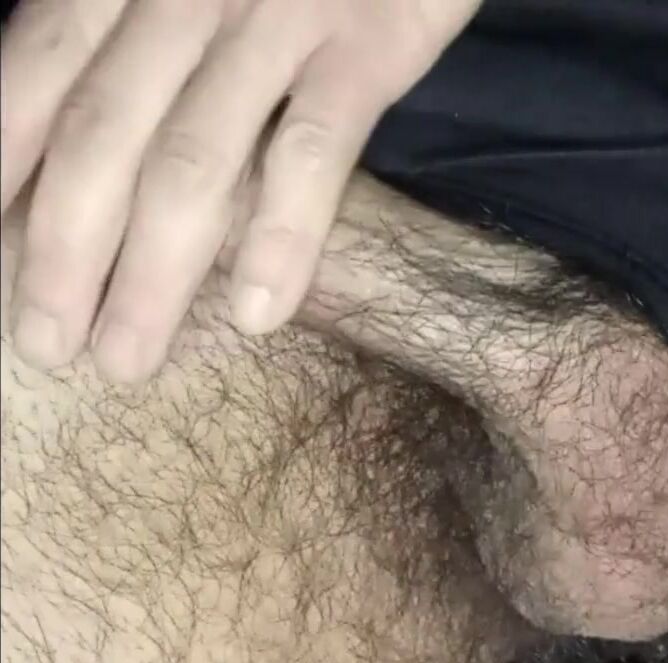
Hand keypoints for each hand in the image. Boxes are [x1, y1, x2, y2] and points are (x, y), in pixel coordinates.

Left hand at [0, 0, 480, 380]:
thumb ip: (134, 21)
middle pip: (103, 134)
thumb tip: (87, 133)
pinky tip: (259, 314)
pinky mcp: (366, 42)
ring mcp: (276, 16)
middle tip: (46, 345)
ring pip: (194, 159)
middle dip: (63, 250)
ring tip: (127, 358)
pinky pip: (313, 150)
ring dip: (153, 272)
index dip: (4, 168)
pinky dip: (284, 234)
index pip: (41, 71)